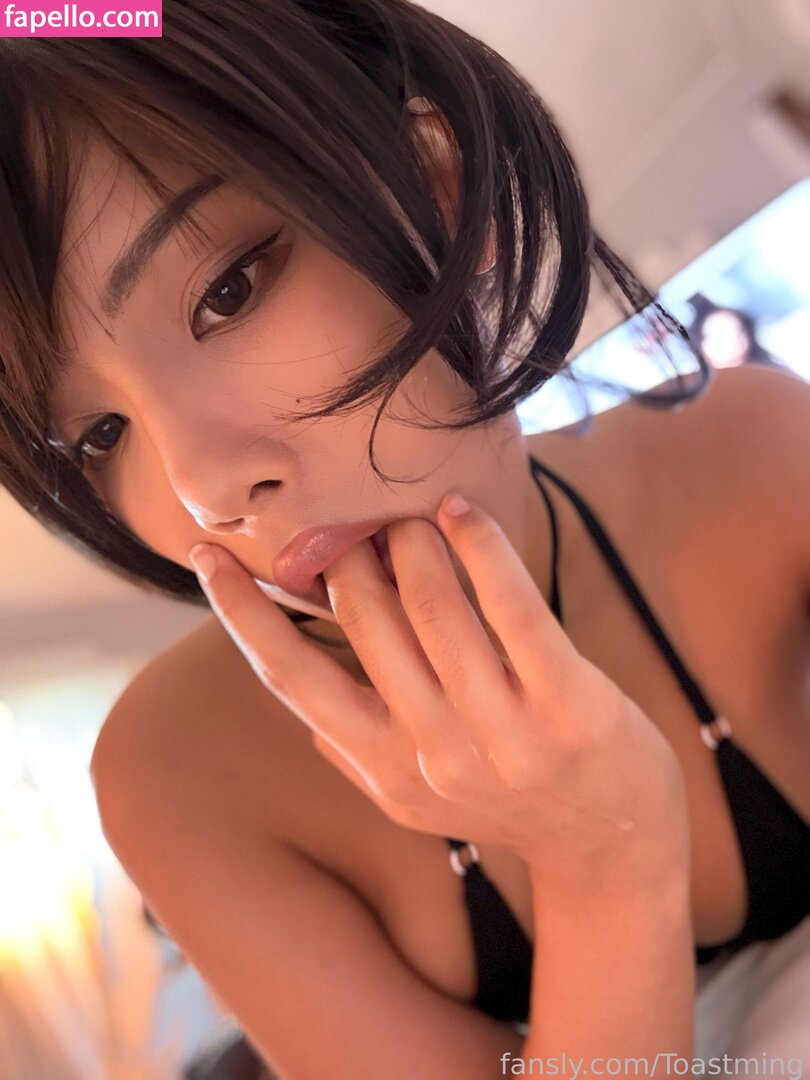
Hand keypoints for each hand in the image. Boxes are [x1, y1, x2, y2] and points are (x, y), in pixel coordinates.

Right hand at [189, 494, 687, 885]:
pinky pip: (513, 606)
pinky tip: (458, 511)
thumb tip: (298, 713)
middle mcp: (434, 752)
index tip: (205, 555)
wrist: (613, 847)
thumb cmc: (508, 805)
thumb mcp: (415, 802)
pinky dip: (480, 546)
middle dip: (346, 557)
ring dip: (410, 541)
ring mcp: (502, 730)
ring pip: (431, 604)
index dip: (241, 612)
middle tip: (353, 528)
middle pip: (363, 622)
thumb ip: (354, 756)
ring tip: (407, 519)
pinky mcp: (568, 702)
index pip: (290, 679)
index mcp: (383, 768)